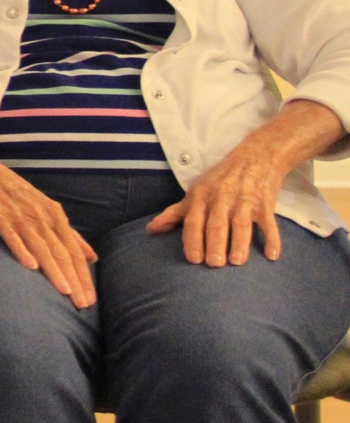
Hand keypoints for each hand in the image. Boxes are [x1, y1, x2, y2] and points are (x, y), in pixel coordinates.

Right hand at [0, 152, 96, 305]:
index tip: (90, 300)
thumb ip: (69, 234)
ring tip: (65, 292)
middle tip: (83, 304)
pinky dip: (22, 251)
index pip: (74, 251)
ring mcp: (19, 218)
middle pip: (61, 253)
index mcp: (54, 216)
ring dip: (54, 271)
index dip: (83, 276)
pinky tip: (30, 267)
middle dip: (74, 280)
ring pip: (42, 248)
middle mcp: (41, 218)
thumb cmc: (14, 193)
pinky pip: (13, 237)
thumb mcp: (46, 209)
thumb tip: (92, 256)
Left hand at [148, 135, 288, 265]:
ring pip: (241, 223)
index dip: (193, 239)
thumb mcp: (196, 191)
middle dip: (215, 244)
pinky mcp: (265, 204)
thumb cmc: (220, 180)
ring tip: (237, 262)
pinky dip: (272, 239)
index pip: (194, 220)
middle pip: (217, 223)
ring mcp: (245, 200)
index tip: (193, 259)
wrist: (256, 157)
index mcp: (202, 196)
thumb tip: (151, 229)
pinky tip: (272, 256)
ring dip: (240, 242)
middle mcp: (222, 197)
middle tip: (214, 265)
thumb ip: (175, 212)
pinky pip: (269, 223)